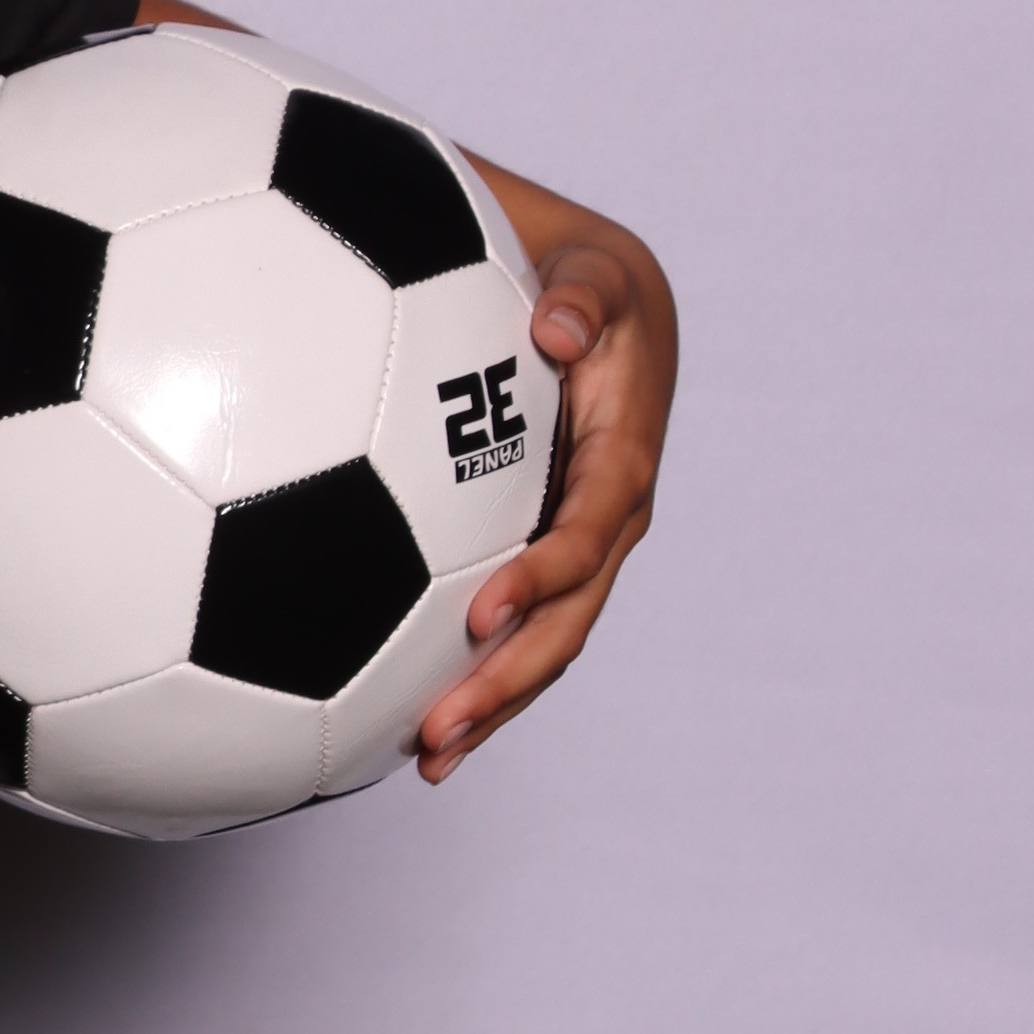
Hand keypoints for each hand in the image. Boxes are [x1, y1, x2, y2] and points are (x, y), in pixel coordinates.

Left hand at [414, 194, 676, 782]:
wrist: (602, 307)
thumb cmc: (590, 287)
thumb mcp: (596, 276)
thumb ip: (580, 297)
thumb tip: (556, 326)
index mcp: (622, 462)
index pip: (588, 533)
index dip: (543, 577)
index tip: (481, 613)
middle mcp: (606, 521)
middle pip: (568, 619)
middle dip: (510, 680)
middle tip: (441, 727)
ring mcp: (578, 548)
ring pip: (545, 643)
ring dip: (494, 703)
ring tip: (430, 757)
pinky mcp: (543, 558)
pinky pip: (517, 628)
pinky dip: (477, 676)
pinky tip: (412, 721)